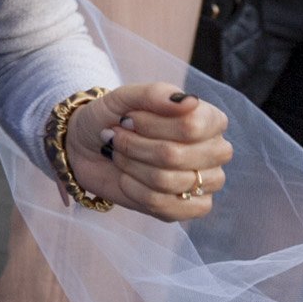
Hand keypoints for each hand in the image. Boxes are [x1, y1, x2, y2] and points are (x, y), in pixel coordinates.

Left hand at [62, 83, 232, 220]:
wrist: (86, 148)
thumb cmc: (111, 119)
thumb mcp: (123, 98)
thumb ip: (154, 94)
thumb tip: (190, 101)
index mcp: (209, 119)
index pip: (190, 126)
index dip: (149, 125)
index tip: (126, 119)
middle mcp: (215, 150)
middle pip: (175, 155)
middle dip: (133, 147)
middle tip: (116, 138)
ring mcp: (207, 181)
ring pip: (167, 181)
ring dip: (130, 166)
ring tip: (119, 155)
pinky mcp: (191, 207)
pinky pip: (164, 205)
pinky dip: (134, 191)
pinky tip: (127, 179)